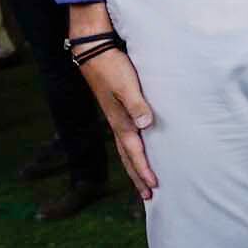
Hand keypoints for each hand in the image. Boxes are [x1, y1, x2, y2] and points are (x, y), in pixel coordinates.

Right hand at [72, 11, 159, 199]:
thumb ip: (137, 104)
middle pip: (128, 157)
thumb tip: (145, 126)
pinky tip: (139, 149)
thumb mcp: (126, 84)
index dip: (143, 170)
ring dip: (135, 166)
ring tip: (143, 181)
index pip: (134, 152)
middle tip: (148, 196)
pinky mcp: (117, 109)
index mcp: (120, 121)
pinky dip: (133, 150)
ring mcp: (116, 117)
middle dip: (138, 176)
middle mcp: (118, 123)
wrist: (94, 51)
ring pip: (126, 149)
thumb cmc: (112, 67)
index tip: (153, 187)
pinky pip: (126, 137)